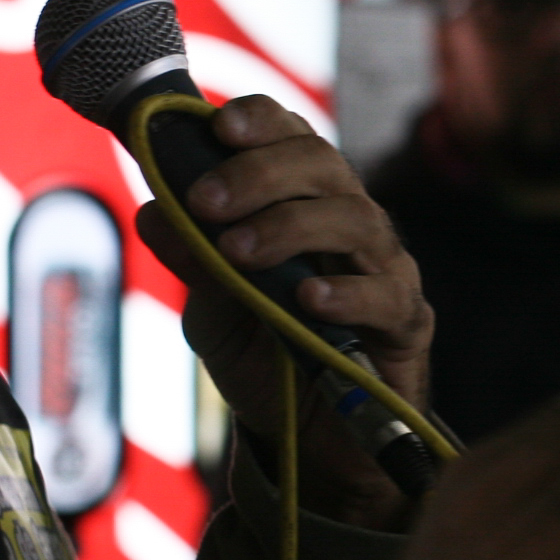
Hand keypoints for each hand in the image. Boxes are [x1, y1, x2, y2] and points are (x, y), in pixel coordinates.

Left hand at [130, 95, 433, 528]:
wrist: (310, 438)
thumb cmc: (266, 356)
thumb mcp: (213, 311)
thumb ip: (193, 262)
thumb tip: (153, 212)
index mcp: (304, 202)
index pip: (292, 136)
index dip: (261, 122)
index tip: (218, 129)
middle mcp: (349, 220)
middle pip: (322, 164)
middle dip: (260, 174)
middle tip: (206, 202)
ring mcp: (384, 267)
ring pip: (355, 218)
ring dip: (290, 226)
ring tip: (238, 251)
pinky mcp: (406, 320)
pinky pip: (385, 294)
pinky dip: (344, 291)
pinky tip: (306, 298)